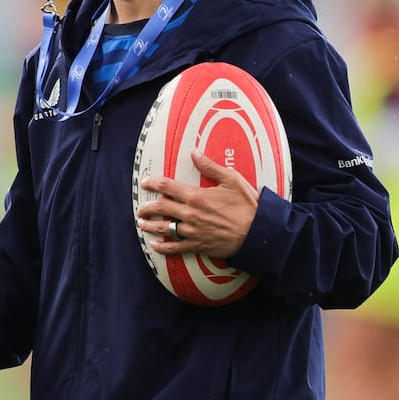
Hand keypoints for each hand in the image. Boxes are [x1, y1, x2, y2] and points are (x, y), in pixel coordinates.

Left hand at [136, 150, 257, 258]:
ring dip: (150, 226)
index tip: (145, 182)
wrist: (258, 232)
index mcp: (197, 196)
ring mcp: (193, 231)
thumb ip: (210, 166)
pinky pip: (175, 247)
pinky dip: (163, 247)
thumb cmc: (247, 205)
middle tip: (141, 207)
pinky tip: (154, 245)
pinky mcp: (198, 245)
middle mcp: (190, 214)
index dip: (153, 183)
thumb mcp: (231, 179)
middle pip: (161, 208)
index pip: (167, 187)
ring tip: (142, 223)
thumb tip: (194, 152)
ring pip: (164, 228)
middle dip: (147, 207)